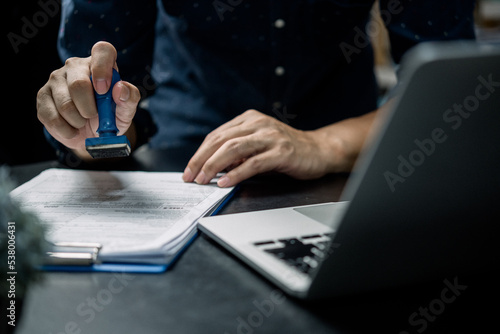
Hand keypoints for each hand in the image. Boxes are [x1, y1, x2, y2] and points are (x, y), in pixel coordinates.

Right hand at [37, 41, 139, 156]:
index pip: (103, 50)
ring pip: (65, 105)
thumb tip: (120, 88)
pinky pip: (52, 117)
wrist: (92, 135)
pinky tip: (72, 128)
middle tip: (94, 116)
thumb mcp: (126, 110)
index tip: (104, 90)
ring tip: (83, 122)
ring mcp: (56, 79)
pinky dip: (66, 130)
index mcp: (99, 63)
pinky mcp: (42, 96)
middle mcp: (75, 66)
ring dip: (79, 122)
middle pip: (78, 84)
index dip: (103, 68)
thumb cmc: (111, 116)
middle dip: (89, 109)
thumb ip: (130, 98)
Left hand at [182, 109, 337, 186]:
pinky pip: (253, 163)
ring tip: (203, 179)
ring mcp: (270, 137)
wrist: (319, 150)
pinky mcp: (281, 152)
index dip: (200, 153)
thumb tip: (212, 166)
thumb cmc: (287, 149)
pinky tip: (225, 182)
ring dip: (214, 166)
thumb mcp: (258, 144)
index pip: (217, 135)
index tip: (190, 169)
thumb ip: (237, 151)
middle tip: (190, 176)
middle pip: (221, 141)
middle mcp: (258, 124)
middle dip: (201, 160)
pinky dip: (236, 174)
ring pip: (233, 149)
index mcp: (249, 119)